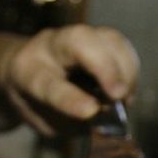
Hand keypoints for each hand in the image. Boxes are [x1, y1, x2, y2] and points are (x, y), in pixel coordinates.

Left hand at [0, 24, 139, 135]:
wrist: (27, 73)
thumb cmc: (37, 104)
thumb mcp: (47, 122)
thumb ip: (74, 121)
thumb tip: (109, 115)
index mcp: (27, 72)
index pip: (48, 84)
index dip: (70, 99)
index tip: (90, 112)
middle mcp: (50, 46)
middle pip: (78, 40)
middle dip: (105, 67)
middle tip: (119, 95)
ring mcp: (76, 35)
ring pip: (107, 39)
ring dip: (125, 69)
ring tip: (125, 98)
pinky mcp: (98, 36)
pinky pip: (121, 45)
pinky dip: (130, 69)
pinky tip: (127, 90)